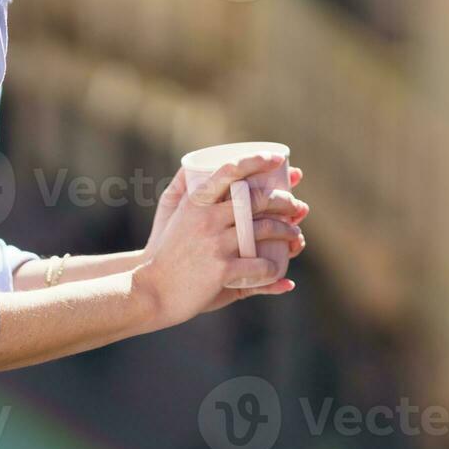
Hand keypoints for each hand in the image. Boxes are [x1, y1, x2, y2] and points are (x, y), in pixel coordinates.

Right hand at [134, 153, 301, 328]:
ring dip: (287, 232)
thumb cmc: (166, 253)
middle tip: (297, 206)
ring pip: (264, 230)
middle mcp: (207, 218)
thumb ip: (190, 195)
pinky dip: (272, 268)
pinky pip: (260, 265)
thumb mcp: (175, 217)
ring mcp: (215, 243)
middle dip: (285, 201)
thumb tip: (194, 169)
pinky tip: (276, 270)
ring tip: (295, 236)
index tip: (277, 158)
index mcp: (196, 202)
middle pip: (257, 200)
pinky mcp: (222, 269)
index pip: (230, 171)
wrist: (152, 290)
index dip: (256, 160)